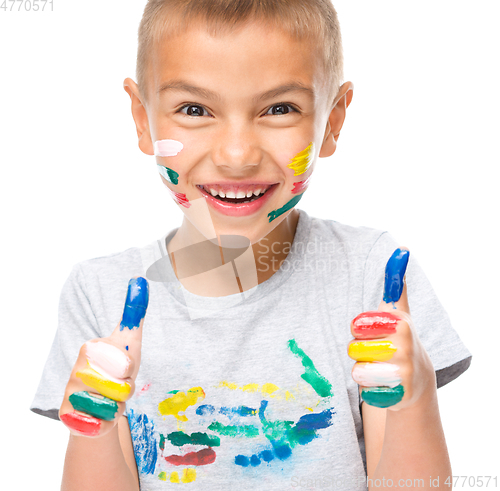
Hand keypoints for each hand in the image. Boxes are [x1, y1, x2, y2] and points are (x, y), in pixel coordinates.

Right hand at [59, 277, 148, 435]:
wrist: (98, 403)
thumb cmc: (118, 367)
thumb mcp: (130, 339)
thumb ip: (135, 311)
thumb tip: (140, 278)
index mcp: (90, 347)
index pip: (127, 363)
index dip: (130, 369)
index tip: (122, 365)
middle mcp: (76, 369)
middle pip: (123, 386)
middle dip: (127, 389)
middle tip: (119, 383)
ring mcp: (70, 393)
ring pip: (114, 405)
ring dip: (118, 405)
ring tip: (110, 397)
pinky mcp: (68, 417)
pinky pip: (102, 422)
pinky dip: (107, 421)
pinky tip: (99, 413)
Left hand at [348, 248, 434, 409]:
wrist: (417, 381)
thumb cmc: (399, 339)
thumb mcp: (399, 312)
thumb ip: (396, 285)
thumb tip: (402, 249)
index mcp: (399, 321)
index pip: (357, 324)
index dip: (359, 329)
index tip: (374, 330)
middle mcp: (404, 344)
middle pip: (352, 347)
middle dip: (358, 351)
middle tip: (376, 351)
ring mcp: (403, 370)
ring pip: (356, 370)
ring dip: (363, 371)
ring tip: (381, 368)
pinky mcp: (398, 394)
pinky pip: (364, 391)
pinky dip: (369, 390)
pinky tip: (385, 385)